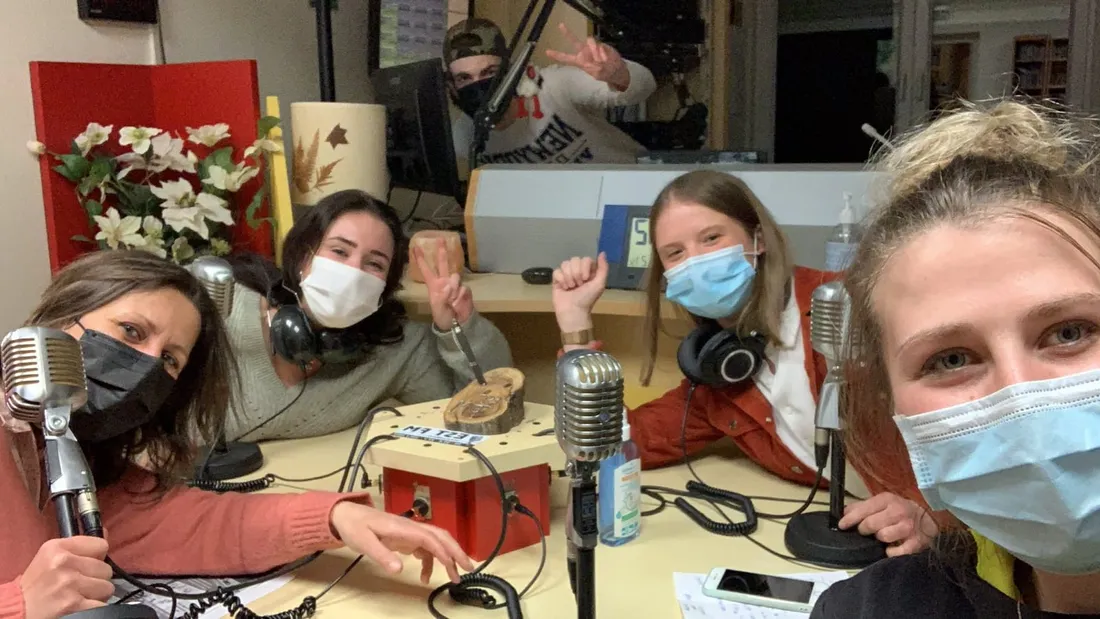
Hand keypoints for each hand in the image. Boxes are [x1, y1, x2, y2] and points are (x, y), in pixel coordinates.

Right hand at [21, 537, 113, 618]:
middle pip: (106, 569)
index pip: (101, 545)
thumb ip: (78, 546)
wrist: (18, 610)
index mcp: (57, 548)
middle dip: (96, 579)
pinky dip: (94, 607)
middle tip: (78, 585)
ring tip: (78, 596)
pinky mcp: (74, 605)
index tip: (86, 565)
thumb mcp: (50, 557)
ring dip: (97, 595)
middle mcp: (63, 563)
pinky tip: (80, 606)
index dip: (97, 558)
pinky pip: (102, 604)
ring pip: (107, 588)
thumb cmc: (36, 585)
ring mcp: (69, 585)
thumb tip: (105, 534)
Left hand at [331, 502, 474, 583]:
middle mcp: (411, 529)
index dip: (444, 550)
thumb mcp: (364, 542)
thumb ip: (382, 555)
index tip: (453, 564)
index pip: (430, 537)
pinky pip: (425, 550)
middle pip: (440, 537)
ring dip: (448, 558)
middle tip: (469, 567)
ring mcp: (410, 533)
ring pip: (436, 543)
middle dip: (456, 551)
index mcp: (403, 528)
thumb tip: (399, 569)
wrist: (346, 516)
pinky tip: (425, 577)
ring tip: (455, 576)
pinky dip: (430, 563)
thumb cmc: (355, 526)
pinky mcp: (406, 539)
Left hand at [413, 239, 472, 329]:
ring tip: (451, 302)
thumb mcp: (438, 307)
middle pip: (443, 263)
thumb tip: (450, 285)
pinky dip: (460, 297)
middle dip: (441, 251)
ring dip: (453, 289)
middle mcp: (444, 281)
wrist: (458, 324)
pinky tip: (458, 304)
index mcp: (433, 285)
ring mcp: (455, 285)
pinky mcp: (465, 289)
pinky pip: (463, 288)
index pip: (426, 269)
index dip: (421, 259)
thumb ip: (443, 296)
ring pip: (455, 277)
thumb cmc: (443, 316)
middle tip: (441, 239)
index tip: (415, 247)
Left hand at [545, 23, 629, 90]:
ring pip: (590, 42)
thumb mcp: (598, 74)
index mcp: (580, 62)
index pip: (566, 58)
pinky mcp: (601, 44)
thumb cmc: (605, 74)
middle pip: (574, 42)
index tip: (547, 52)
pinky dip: (603, 53)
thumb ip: (595, 66)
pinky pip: (600, 46)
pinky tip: (606, 58)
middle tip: (560, 25)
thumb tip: (596, 58)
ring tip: (601, 61)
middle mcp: (584, 52)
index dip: (557, 55)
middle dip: (567, 33)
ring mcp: (592, 48)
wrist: (616, 70)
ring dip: (596, 52)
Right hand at [552, 253, 607, 333]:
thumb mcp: (599, 284)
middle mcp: (578, 270)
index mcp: (589, 271)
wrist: (573, 311)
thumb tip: (602, 252)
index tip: (585, 279)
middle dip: (576, 273)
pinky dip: (560, 279)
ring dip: (568, 277)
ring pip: (564, 264)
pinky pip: (556, 271)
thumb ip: (603, 268)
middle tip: (578, 285)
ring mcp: (567, 274)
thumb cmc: (587, 299)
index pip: (585, 259)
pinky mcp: (557, 279)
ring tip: (571, 287)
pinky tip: (563, 287)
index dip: (584, 268)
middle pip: (574, 259)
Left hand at [839, 492, 937, 556]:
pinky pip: (895, 552)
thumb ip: (863, 506)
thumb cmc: (902, 510)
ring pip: (883, 537)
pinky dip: (890, 552)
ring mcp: (908, 528)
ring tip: (883, 536)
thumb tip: (844, 512)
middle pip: (870, 524)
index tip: (841, 525)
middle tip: (865, 531)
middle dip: (864, 529)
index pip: (864, 509)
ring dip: (879, 539)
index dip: (850, 519)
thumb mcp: (884, 502)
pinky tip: (891, 547)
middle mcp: (898, 512)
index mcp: (888, 500)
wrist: (931, 518)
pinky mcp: (916, 543)